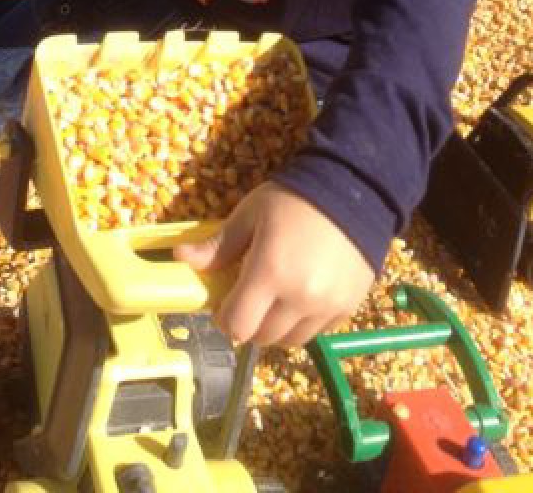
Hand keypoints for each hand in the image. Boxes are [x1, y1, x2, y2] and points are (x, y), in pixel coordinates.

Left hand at [173, 181, 375, 347]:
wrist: (352, 191)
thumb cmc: (293, 200)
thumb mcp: (251, 214)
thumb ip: (218, 244)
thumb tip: (180, 258)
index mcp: (269, 272)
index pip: (237, 325)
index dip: (225, 317)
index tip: (225, 302)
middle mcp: (299, 297)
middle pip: (262, 337)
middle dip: (248, 322)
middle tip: (249, 297)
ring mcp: (326, 306)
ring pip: (290, 340)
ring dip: (276, 327)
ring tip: (275, 298)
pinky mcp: (348, 308)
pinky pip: (317, 332)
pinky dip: (304, 322)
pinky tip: (302, 295)